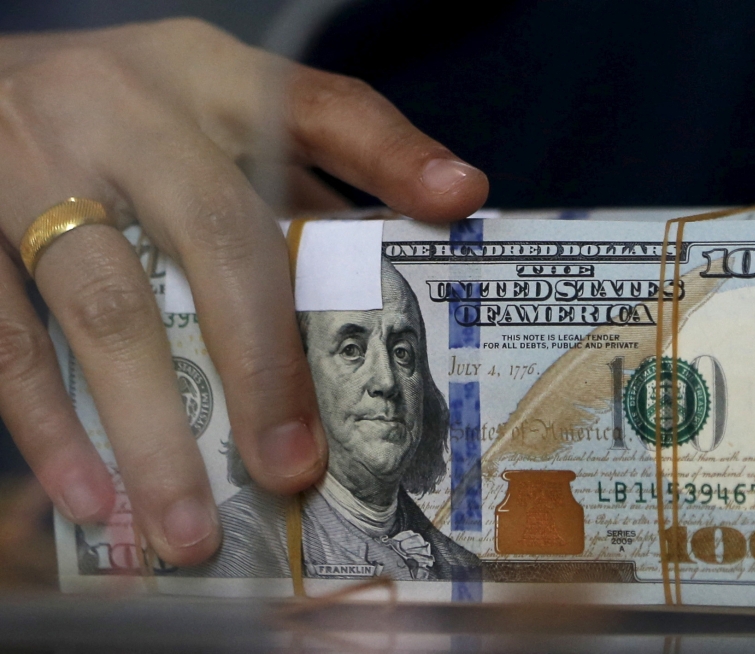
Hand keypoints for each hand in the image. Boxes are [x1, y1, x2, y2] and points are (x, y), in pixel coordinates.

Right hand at [0, 19, 487, 565]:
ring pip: (107, 304)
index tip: (458, 200)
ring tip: (193, 526)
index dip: (392, 151)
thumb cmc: (115, 117)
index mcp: (210, 80)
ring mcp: (32, 166)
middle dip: (266, 361)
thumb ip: (285, 183)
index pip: (320, 105)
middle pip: (220, 232)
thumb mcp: (202, 115)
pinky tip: (93, 495)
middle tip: (296, 468)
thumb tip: (367, 286)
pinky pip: (5, 338)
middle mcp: (127, 113)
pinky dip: (50, 425)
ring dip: (156, 429)